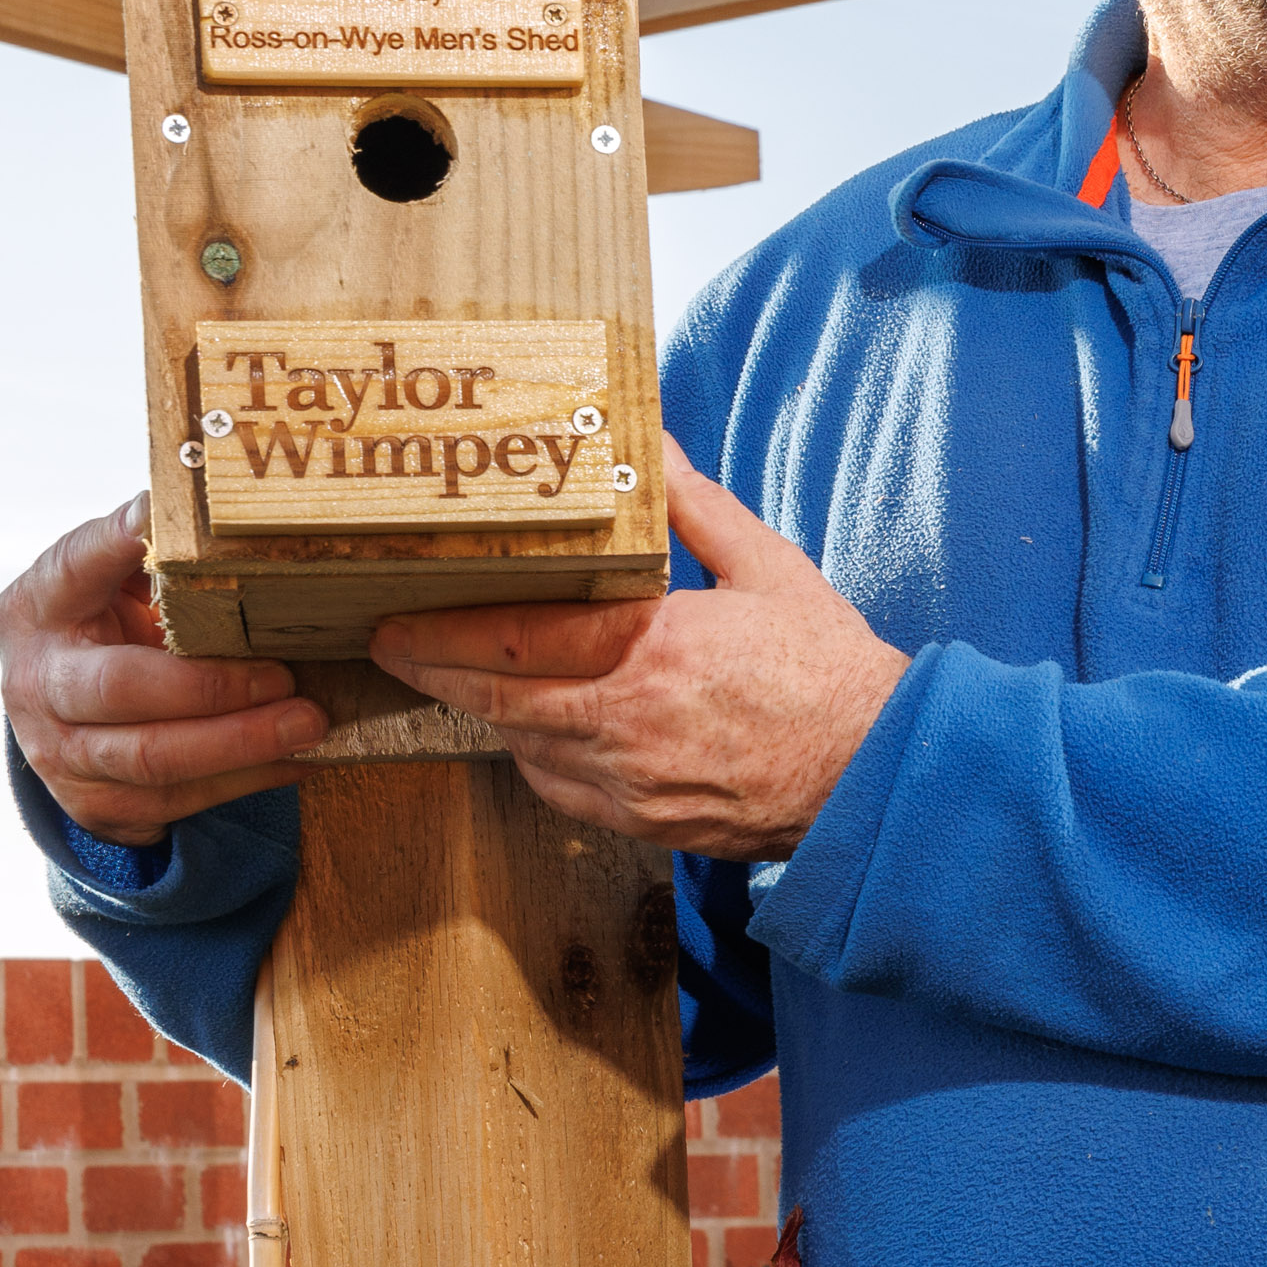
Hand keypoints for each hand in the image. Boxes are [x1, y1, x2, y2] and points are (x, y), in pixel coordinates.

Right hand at [0, 499, 327, 841]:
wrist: (66, 717)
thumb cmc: (105, 630)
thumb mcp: (106, 579)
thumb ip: (141, 546)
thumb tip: (199, 499)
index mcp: (36, 608)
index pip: (80, 567)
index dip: (127, 550)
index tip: (183, 536)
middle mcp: (37, 684)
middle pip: (125, 690)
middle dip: (214, 688)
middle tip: (287, 677)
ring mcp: (62, 755)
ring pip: (157, 760)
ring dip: (243, 744)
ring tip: (311, 723)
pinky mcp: (100, 807)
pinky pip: (183, 802)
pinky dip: (251, 780)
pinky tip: (302, 758)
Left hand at [365, 446, 908, 854]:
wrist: (877, 773)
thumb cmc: (830, 671)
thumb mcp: (768, 568)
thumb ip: (694, 506)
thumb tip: (651, 443)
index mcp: (657, 648)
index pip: (520, 637)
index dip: (446, 628)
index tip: (401, 610)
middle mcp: (631, 721)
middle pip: (497, 698)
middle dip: (432, 670)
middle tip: (389, 644)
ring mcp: (634, 780)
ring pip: (522, 745)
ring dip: (483, 712)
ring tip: (453, 677)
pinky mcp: (646, 822)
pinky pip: (561, 790)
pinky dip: (534, 756)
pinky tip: (530, 728)